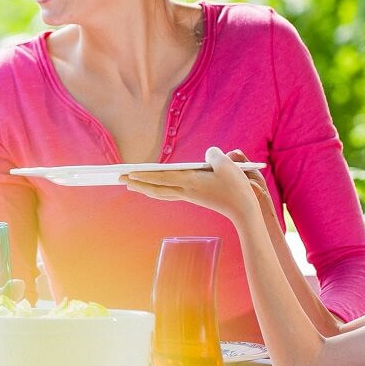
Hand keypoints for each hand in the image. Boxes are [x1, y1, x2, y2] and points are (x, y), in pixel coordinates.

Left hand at [122, 146, 265, 222]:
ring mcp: (189, 195)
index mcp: (191, 182)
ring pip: (161, 192)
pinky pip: (169, 193)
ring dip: (144, 188)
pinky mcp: (195, 197)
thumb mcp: (228, 165)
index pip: (162, 177)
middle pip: (155, 187)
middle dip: (137, 182)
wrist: (244, 211)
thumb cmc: (237, 187)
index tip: (129, 173)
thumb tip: (209, 154)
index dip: (144, 175)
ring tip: (131, 184)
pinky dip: (157, 190)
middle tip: (120, 178)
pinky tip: (154, 188)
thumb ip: (214, 155)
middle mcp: (186, 190)